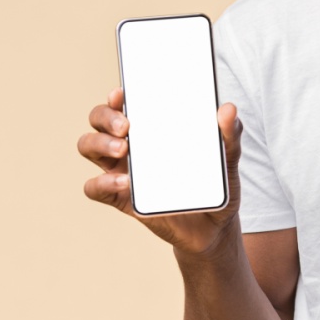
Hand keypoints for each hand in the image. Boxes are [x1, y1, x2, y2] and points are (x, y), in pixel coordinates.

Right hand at [77, 88, 244, 258]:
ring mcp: (122, 169)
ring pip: (88, 146)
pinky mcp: (121, 198)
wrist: (214, 227)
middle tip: (127, 126)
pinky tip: (124, 182)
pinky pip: (94, 187)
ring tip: (123, 149)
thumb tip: (229, 109)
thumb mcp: (228, 159)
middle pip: (99, 119)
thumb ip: (230, 135)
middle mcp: (131, 143)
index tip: (122, 92)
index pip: (125, 102)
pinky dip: (102, 181)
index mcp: (152, 127)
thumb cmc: (215, 185)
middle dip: (106, 116)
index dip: (117, 95)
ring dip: (99, 143)